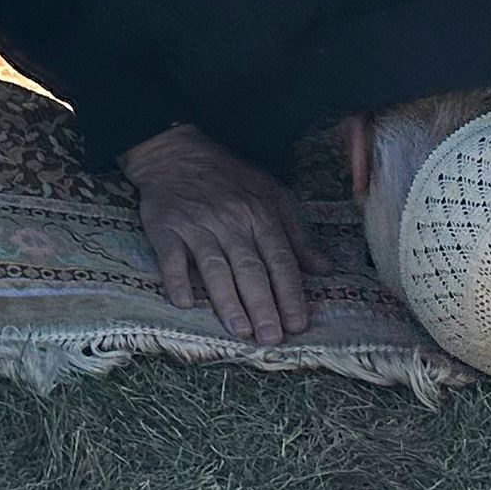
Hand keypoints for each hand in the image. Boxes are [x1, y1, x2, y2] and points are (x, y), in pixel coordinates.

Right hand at [120, 123, 318, 343]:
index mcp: (261, 214)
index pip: (281, 260)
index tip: (298, 326)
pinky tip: (184, 302)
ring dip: (227, 300)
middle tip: (271, 338)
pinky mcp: (165, 226)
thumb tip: (325, 270)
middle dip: (263, 305)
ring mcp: (197, 224)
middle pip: (250, 268)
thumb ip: (297, 235)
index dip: (290, 294)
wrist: (175, 151)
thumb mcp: (272, 195)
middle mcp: (231, 221)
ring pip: (215, 266)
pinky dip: (176, 279)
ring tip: (240, 330)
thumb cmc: (230, 178)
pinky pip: (171, 256)